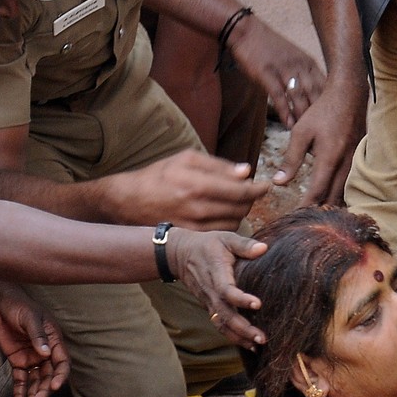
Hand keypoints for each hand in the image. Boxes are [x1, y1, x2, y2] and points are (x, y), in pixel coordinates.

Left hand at [0, 288, 69, 396]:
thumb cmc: (19, 306)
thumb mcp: (30, 318)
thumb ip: (38, 335)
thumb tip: (46, 353)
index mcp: (54, 341)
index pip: (62, 363)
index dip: (60, 376)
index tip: (54, 386)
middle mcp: (45, 353)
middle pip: (48, 376)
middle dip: (44, 391)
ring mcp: (31, 358)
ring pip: (35, 381)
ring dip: (33, 395)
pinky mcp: (17, 361)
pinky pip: (20, 380)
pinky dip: (19, 392)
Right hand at [111, 150, 268, 229]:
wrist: (130, 201)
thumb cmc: (160, 175)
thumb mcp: (186, 159)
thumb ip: (218, 165)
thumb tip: (246, 172)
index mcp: (198, 184)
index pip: (242, 190)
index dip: (259, 189)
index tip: (266, 186)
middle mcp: (197, 208)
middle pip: (241, 208)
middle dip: (251, 200)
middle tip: (250, 192)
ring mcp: (194, 226)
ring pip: (234, 223)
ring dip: (241, 212)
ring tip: (236, 202)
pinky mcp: (192, 237)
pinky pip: (221, 233)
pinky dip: (229, 223)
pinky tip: (224, 214)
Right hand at [166, 228, 267, 347]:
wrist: (181, 254)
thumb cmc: (208, 244)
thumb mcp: (226, 238)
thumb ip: (244, 245)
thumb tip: (264, 249)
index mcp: (217, 273)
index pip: (227, 290)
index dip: (241, 298)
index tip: (258, 303)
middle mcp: (211, 292)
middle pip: (225, 314)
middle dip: (243, 328)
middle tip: (262, 337)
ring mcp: (209, 301)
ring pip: (221, 324)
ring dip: (238, 337)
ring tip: (257, 346)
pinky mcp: (209, 307)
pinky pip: (219, 324)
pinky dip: (232, 336)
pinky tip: (248, 344)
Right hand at [228, 16, 325, 127]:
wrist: (246, 31)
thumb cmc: (269, 47)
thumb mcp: (294, 57)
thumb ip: (305, 74)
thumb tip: (313, 94)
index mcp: (308, 62)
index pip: (326, 86)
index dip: (331, 104)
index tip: (335, 121)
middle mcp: (299, 65)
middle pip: (315, 93)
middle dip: (320, 114)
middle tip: (324, 132)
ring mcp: (283, 69)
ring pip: (299, 96)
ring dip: (303, 116)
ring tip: (306, 133)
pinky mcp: (266, 73)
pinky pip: (279, 95)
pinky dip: (285, 111)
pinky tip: (288, 124)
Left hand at [272, 78, 367, 205]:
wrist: (349, 95)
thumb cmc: (322, 112)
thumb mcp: (301, 132)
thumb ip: (291, 159)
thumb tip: (279, 183)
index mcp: (328, 158)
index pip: (317, 191)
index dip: (306, 206)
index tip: (296, 217)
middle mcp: (345, 164)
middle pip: (333, 197)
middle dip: (320, 211)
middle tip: (307, 222)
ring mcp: (355, 163)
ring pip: (345, 193)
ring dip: (332, 205)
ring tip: (320, 216)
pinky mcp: (360, 160)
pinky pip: (351, 184)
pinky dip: (342, 194)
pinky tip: (335, 200)